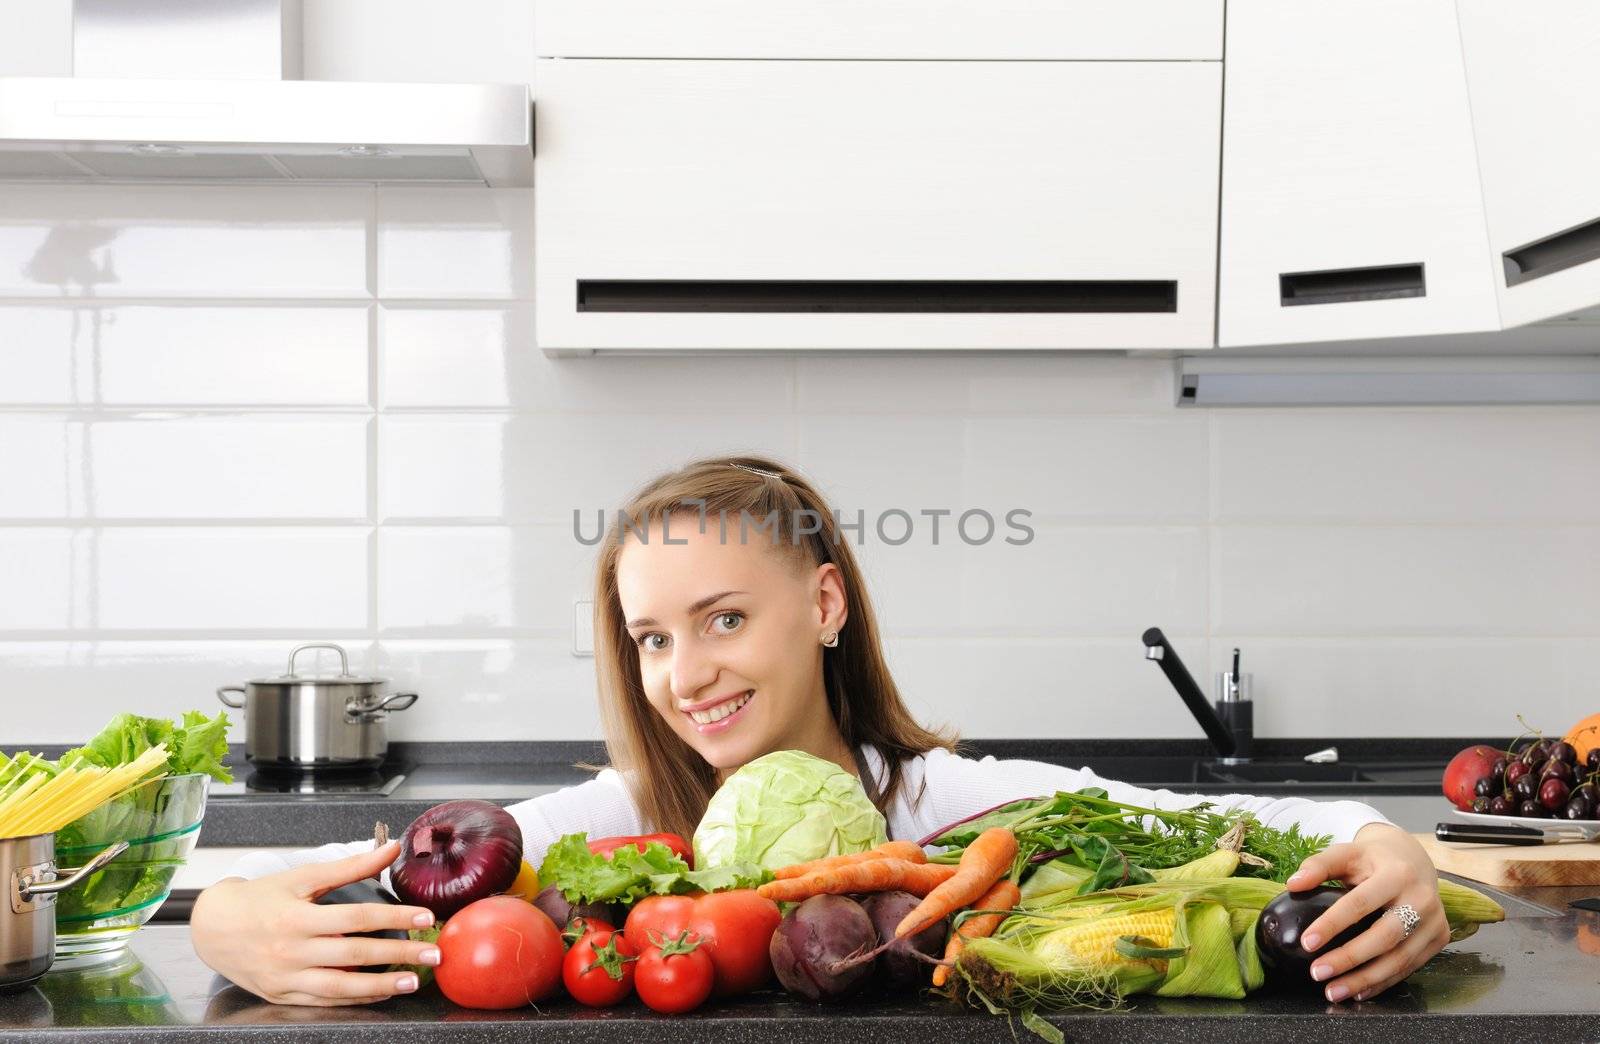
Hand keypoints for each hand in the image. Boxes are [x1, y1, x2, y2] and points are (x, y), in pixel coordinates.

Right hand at [191, 839, 439, 1005]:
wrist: (212, 927)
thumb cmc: (260, 898)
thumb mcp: (302, 876)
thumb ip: (350, 866)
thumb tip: (391, 847)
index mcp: (297, 918)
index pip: (357, 918)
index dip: (394, 917)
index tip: (425, 918)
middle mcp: (291, 951)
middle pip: (354, 954)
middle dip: (399, 955)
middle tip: (433, 954)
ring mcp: (286, 978)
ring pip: (341, 987)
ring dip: (381, 986)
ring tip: (413, 981)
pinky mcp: (282, 996)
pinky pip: (325, 1001)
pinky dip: (355, 999)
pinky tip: (381, 993)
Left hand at [1281, 822, 1447, 1003]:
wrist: (1414, 860)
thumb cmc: (1373, 859)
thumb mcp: (1346, 853)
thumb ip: (1318, 866)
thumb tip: (1293, 884)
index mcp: (1397, 874)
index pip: (1360, 903)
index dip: (1332, 924)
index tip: (1307, 943)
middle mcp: (1422, 899)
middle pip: (1385, 937)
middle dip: (1349, 958)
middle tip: (1317, 973)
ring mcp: (1435, 921)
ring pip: (1399, 959)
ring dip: (1364, 979)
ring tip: (1333, 991)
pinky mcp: (1440, 939)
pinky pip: (1410, 967)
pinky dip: (1383, 982)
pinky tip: (1358, 991)